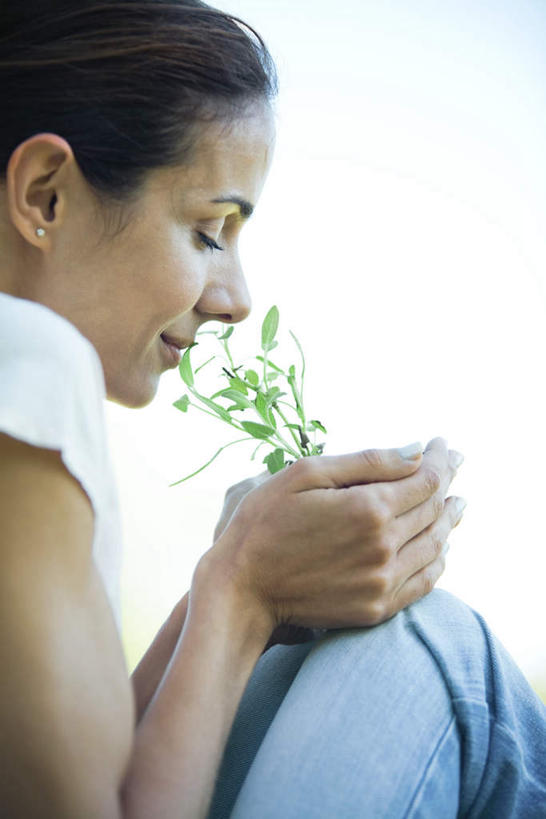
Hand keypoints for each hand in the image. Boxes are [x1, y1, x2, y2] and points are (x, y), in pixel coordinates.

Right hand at [205, 438, 464, 631]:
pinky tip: (439, 546)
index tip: (444, 444)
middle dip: (447, 482)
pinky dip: (438, 559)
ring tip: (457, 503)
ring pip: (436, 546)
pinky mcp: (377, 608)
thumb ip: (365, 462)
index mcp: (369, 508)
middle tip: (454, 464)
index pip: (426, 478)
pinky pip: (425, 582)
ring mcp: (383, 582)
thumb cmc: (264, 522)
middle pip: (435, 509)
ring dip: (449, 521)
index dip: (440, 458)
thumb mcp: (305, 474)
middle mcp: (385, 547)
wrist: (241, 590)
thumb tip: (415, 451)